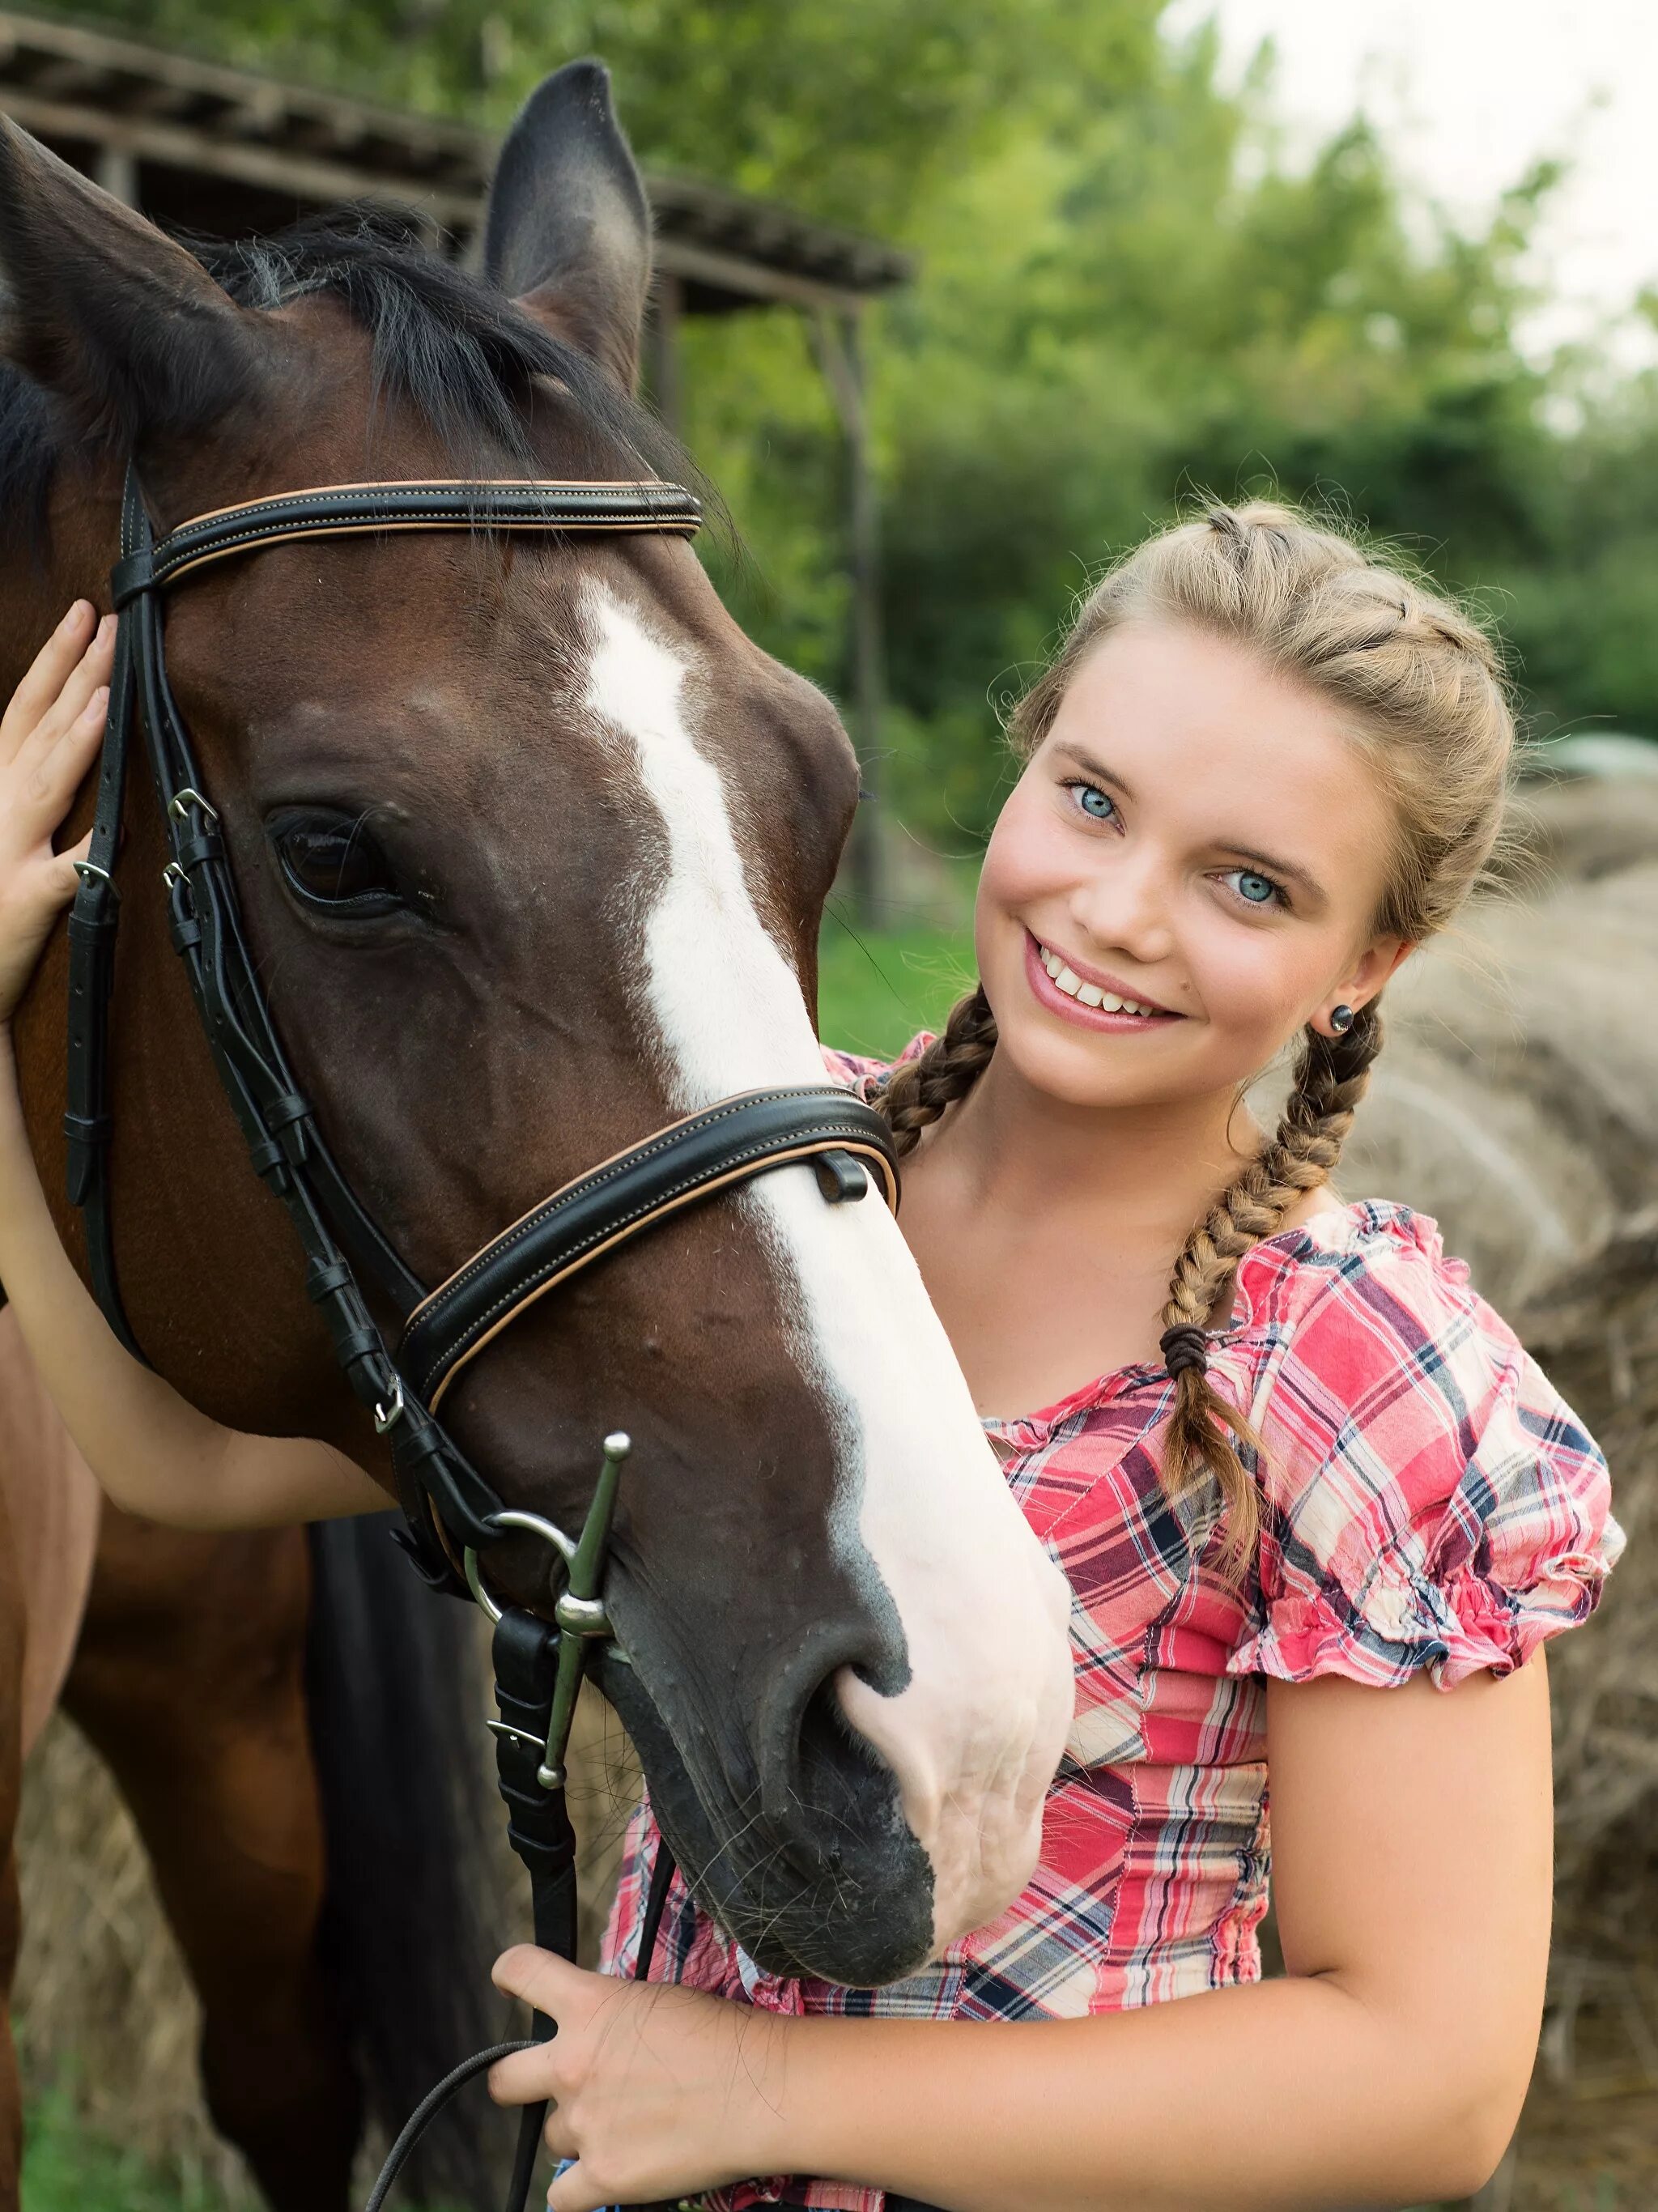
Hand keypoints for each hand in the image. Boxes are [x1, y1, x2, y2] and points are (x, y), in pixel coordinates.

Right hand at [0, 603, 114, 1025]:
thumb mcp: (5, 826)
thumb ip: (32, 782)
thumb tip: (68, 733)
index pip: (23, 709)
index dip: (53, 659)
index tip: (84, 614)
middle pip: (38, 728)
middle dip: (74, 673)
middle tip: (108, 624)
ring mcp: (8, 850)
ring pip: (47, 782)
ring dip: (77, 737)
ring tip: (106, 692)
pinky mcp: (26, 901)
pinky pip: (66, 873)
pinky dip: (88, 851)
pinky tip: (113, 830)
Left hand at [489, 1947, 793, 2211]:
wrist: (761, 2090)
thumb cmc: (724, 2037)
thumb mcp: (657, 2001)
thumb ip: (610, 2015)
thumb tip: (597, 2035)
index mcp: (589, 2005)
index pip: (520, 1971)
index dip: (510, 1976)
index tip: (510, 1982)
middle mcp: (573, 2063)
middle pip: (505, 2079)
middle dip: (517, 2083)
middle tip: (548, 2086)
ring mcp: (584, 2124)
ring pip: (553, 2137)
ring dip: (580, 2135)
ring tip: (630, 2127)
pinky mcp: (603, 2176)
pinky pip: (561, 2197)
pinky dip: (582, 2190)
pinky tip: (613, 2172)